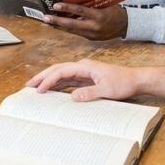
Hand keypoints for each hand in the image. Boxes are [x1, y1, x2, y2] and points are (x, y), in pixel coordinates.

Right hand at [26, 58, 140, 101]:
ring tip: (35, 88)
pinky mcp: (86, 79)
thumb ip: (89, 93)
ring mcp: (84, 72)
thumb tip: (73, 97)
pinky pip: (68, 81)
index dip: (49, 80)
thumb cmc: (124, 82)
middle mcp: (82, 67)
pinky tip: (51, 90)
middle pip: (57, 69)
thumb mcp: (107, 90)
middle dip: (42, 77)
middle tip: (29, 85)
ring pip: (61, 74)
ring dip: (48, 80)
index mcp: (85, 66)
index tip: (40, 89)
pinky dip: (58, 84)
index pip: (62, 71)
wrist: (136, 80)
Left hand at [44, 3, 127, 40]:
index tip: (55, 5)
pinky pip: (76, 33)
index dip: (67, 8)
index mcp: (99, 16)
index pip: (80, 11)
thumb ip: (93, 1)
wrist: (126, 26)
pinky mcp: (90, 39)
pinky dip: (66, 29)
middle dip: (57, 21)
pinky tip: (58, 25)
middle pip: (72, 25)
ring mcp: (92, 35)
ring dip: (58, 26)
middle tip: (45, 18)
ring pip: (72, 31)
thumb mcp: (106, 3)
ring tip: (47, 22)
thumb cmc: (115, 11)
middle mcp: (94, 27)